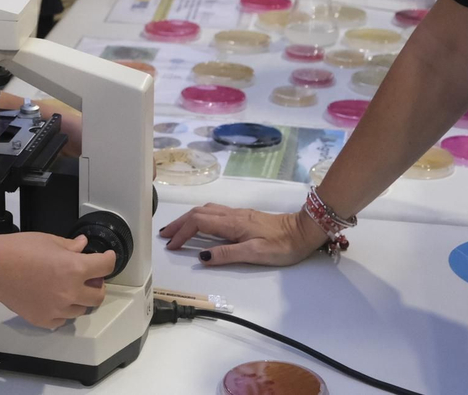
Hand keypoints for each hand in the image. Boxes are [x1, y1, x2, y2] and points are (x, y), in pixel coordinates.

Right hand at [0, 233, 114, 328]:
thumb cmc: (19, 249)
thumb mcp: (48, 240)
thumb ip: (70, 246)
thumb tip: (82, 246)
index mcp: (75, 268)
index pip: (106, 267)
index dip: (109, 260)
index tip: (107, 258)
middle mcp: (70, 292)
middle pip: (99, 295)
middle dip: (96, 284)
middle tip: (88, 276)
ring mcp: (57, 309)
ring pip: (81, 309)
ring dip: (80, 298)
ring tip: (67, 288)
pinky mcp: (43, 319)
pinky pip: (62, 321)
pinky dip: (62, 312)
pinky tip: (53, 300)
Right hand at [159, 204, 325, 266]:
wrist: (303, 231)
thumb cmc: (283, 245)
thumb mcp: (255, 254)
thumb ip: (227, 254)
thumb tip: (201, 257)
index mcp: (232, 224)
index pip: (198, 223)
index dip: (182, 233)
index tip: (171, 246)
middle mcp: (232, 215)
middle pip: (198, 213)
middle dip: (179, 223)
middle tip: (164, 235)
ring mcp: (237, 214)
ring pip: (205, 210)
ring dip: (188, 219)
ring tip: (176, 230)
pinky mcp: (243, 216)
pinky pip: (214, 212)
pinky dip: (200, 217)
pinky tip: (200, 225)